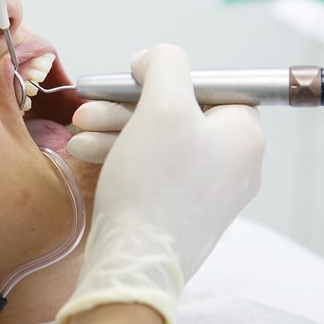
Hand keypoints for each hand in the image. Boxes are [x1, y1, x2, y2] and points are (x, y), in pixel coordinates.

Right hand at [56, 45, 264, 323]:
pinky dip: (122, 158)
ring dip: (116, 131)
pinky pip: (153, 171)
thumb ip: (165, 64)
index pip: (211, 86)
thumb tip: (155, 59)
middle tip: (89, 108)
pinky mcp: (182, 213)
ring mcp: (208, 193)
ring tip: (79, 134)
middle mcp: (234, 165)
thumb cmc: (153, 186)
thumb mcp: (162, 105)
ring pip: (159, 142)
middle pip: (178, 114)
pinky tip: (87, 155)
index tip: (130, 82)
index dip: (167, 78)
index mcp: (244, 136)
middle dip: (127, 107)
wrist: (134, 265)